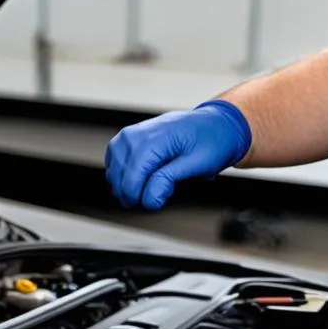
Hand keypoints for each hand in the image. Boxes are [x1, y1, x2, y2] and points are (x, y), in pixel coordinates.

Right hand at [105, 100, 251, 210]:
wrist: (213, 124)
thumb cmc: (210, 141)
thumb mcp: (197, 163)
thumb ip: (169, 179)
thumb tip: (149, 198)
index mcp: (155, 138)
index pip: (133, 175)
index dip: (139, 196)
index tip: (153, 205)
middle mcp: (138, 134)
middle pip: (121, 175)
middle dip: (134, 194)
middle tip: (154, 197)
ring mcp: (130, 135)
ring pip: (114, 170)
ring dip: (127, 186)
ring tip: (150, 186)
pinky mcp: (128, 138)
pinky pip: (115, 162)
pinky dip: (123, 175)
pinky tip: (139, 179)